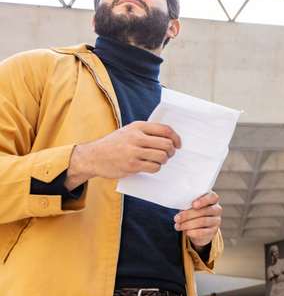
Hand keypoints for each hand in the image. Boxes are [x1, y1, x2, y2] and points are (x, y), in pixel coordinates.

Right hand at [66, 121, 180, 188]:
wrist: (93, 156)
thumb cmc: (114, 144)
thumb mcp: (128, 131)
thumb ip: (146, 132)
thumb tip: (169, 137)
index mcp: (138, 126)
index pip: (165, 129)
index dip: (176, 138)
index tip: (178, 144)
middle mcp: (136, 137)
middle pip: (167, 144)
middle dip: (172, 151)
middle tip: (170, 154)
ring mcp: (134, 152)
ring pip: (162, 156)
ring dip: (164, 160)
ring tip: (160, 161)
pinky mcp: (132, 165)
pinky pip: (154, 167)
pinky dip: (156, 168)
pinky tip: (151, 166)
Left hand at [175, 191, 220, 249]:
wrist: (200, 229)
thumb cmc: (194, 212)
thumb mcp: (191, 206)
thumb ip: (189, 204)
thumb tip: (180, 204)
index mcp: (212, 200)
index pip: (212, 197)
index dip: (203, 200)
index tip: (193, 205)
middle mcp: (217, 209)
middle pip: (203, 211)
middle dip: (187, 215)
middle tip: (176, 218)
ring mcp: (217, 221)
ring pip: (201, 222)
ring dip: (187, 224)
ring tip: (177, 226)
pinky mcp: (214, 231)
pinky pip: (201, 232)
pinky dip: (191, 232)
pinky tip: (185, 231)